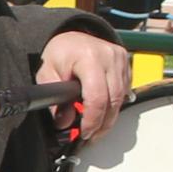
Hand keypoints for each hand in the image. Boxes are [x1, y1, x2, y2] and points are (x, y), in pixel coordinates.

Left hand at [36, 29, 135, 143]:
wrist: (69, 35)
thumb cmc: (58, 52)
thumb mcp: (46, 74)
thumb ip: (54, 100)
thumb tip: (64, 122)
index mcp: (88, 58)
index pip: (97, 98)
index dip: (92, 120)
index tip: (85, 133)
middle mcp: (109, 57)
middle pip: (114, 101)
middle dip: (103, 124)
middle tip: (91, 136)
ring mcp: (120, 59)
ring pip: (122, 98)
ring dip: (110, 116)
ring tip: (96, 128)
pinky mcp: (126, 63)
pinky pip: (125, 90)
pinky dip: (115, 104)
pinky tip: (103, 111)